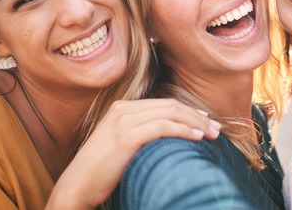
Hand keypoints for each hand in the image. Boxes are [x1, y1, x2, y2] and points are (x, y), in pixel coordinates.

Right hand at [46, 98, 221, 208]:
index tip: (206, 121)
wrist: (76, 187)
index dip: (188, 111)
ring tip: (212, 134)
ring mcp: (123, 121)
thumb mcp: (120, 146)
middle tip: (216, 128)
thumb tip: (168, 138)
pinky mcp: (125, 137)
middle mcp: (122, 110)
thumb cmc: (99, 173)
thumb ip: (139, 135)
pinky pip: (162, 127)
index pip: (163, 104)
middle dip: (196, 116)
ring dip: (195, 123)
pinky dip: (183, 130)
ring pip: (170, 114)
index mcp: (121, 109)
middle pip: (170, 106)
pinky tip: (196, 137)